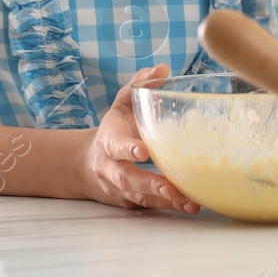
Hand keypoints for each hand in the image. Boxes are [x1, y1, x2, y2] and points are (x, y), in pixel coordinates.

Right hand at [79, 64, 198, 213]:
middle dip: (150, 184)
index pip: (115, 145)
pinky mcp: (130, 202)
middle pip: (127, 179)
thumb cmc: (114, 128)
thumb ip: (139, 86)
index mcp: (108, 140)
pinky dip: (168, 208)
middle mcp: (111, 168)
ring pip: (140, 197)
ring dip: (165, 201)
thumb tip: (162, 68)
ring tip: (190, 203)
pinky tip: (190, 206)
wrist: (87, 164)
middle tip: (172, 189)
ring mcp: (120, 189)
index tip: (143, 152)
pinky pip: (148, 207)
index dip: (127, 149)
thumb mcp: (121, 104)